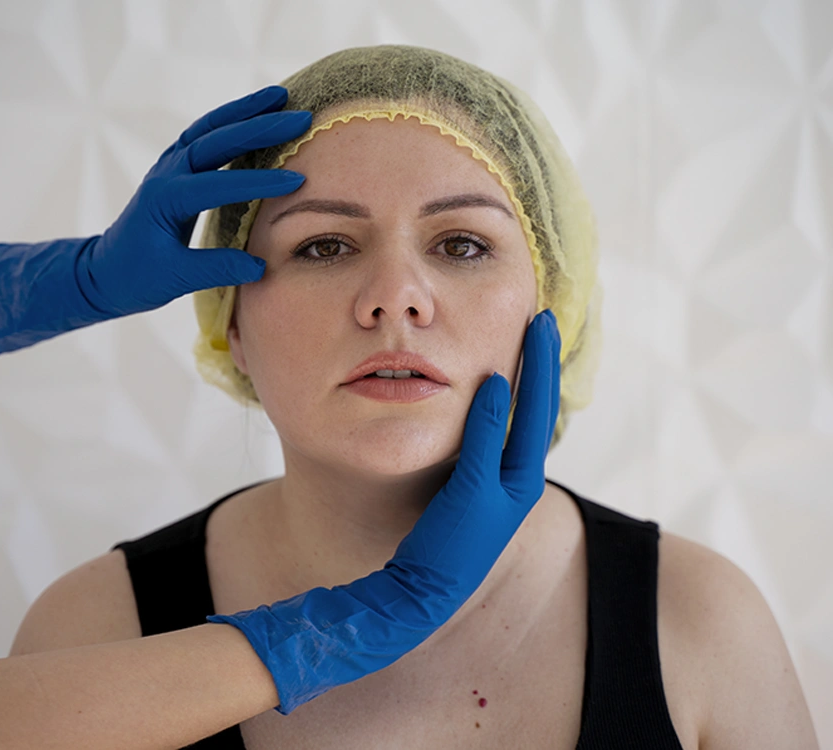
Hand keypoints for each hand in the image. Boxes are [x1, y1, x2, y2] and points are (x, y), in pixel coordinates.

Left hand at [75, 85, 309, 315]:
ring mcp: (170, 166)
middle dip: (259, 127)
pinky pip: (206, 135)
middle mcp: (167, 173)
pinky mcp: (176, 168)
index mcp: (166, 198)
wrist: (106, 271)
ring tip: (281, 96)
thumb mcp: (176, 278)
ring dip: (245, 110)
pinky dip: (232, 120)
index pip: (218, 183)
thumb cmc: (137, 276)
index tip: (296, 181)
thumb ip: (218, 269)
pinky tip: (255, 113)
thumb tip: (261, 266)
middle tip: (299, 118)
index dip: (258, 181)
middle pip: (216, 140)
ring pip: (210, 128)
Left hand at [208, 309, 560, 713]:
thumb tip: (473, 407)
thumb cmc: (437, 537)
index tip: (535, 333)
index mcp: (516, 479)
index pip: (534, 415)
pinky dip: (492, 417)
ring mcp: (503, 497)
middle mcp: (520, 485)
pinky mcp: (476, 504)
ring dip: (531, 377)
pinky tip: (491, 381)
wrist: (421, 594)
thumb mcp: (463, 488)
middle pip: (540, 411)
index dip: (538, 373)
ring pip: (525, 424)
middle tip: (543, 319)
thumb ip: (474, 450)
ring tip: (532, 334)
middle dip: (544, 363)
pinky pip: (486, 452)